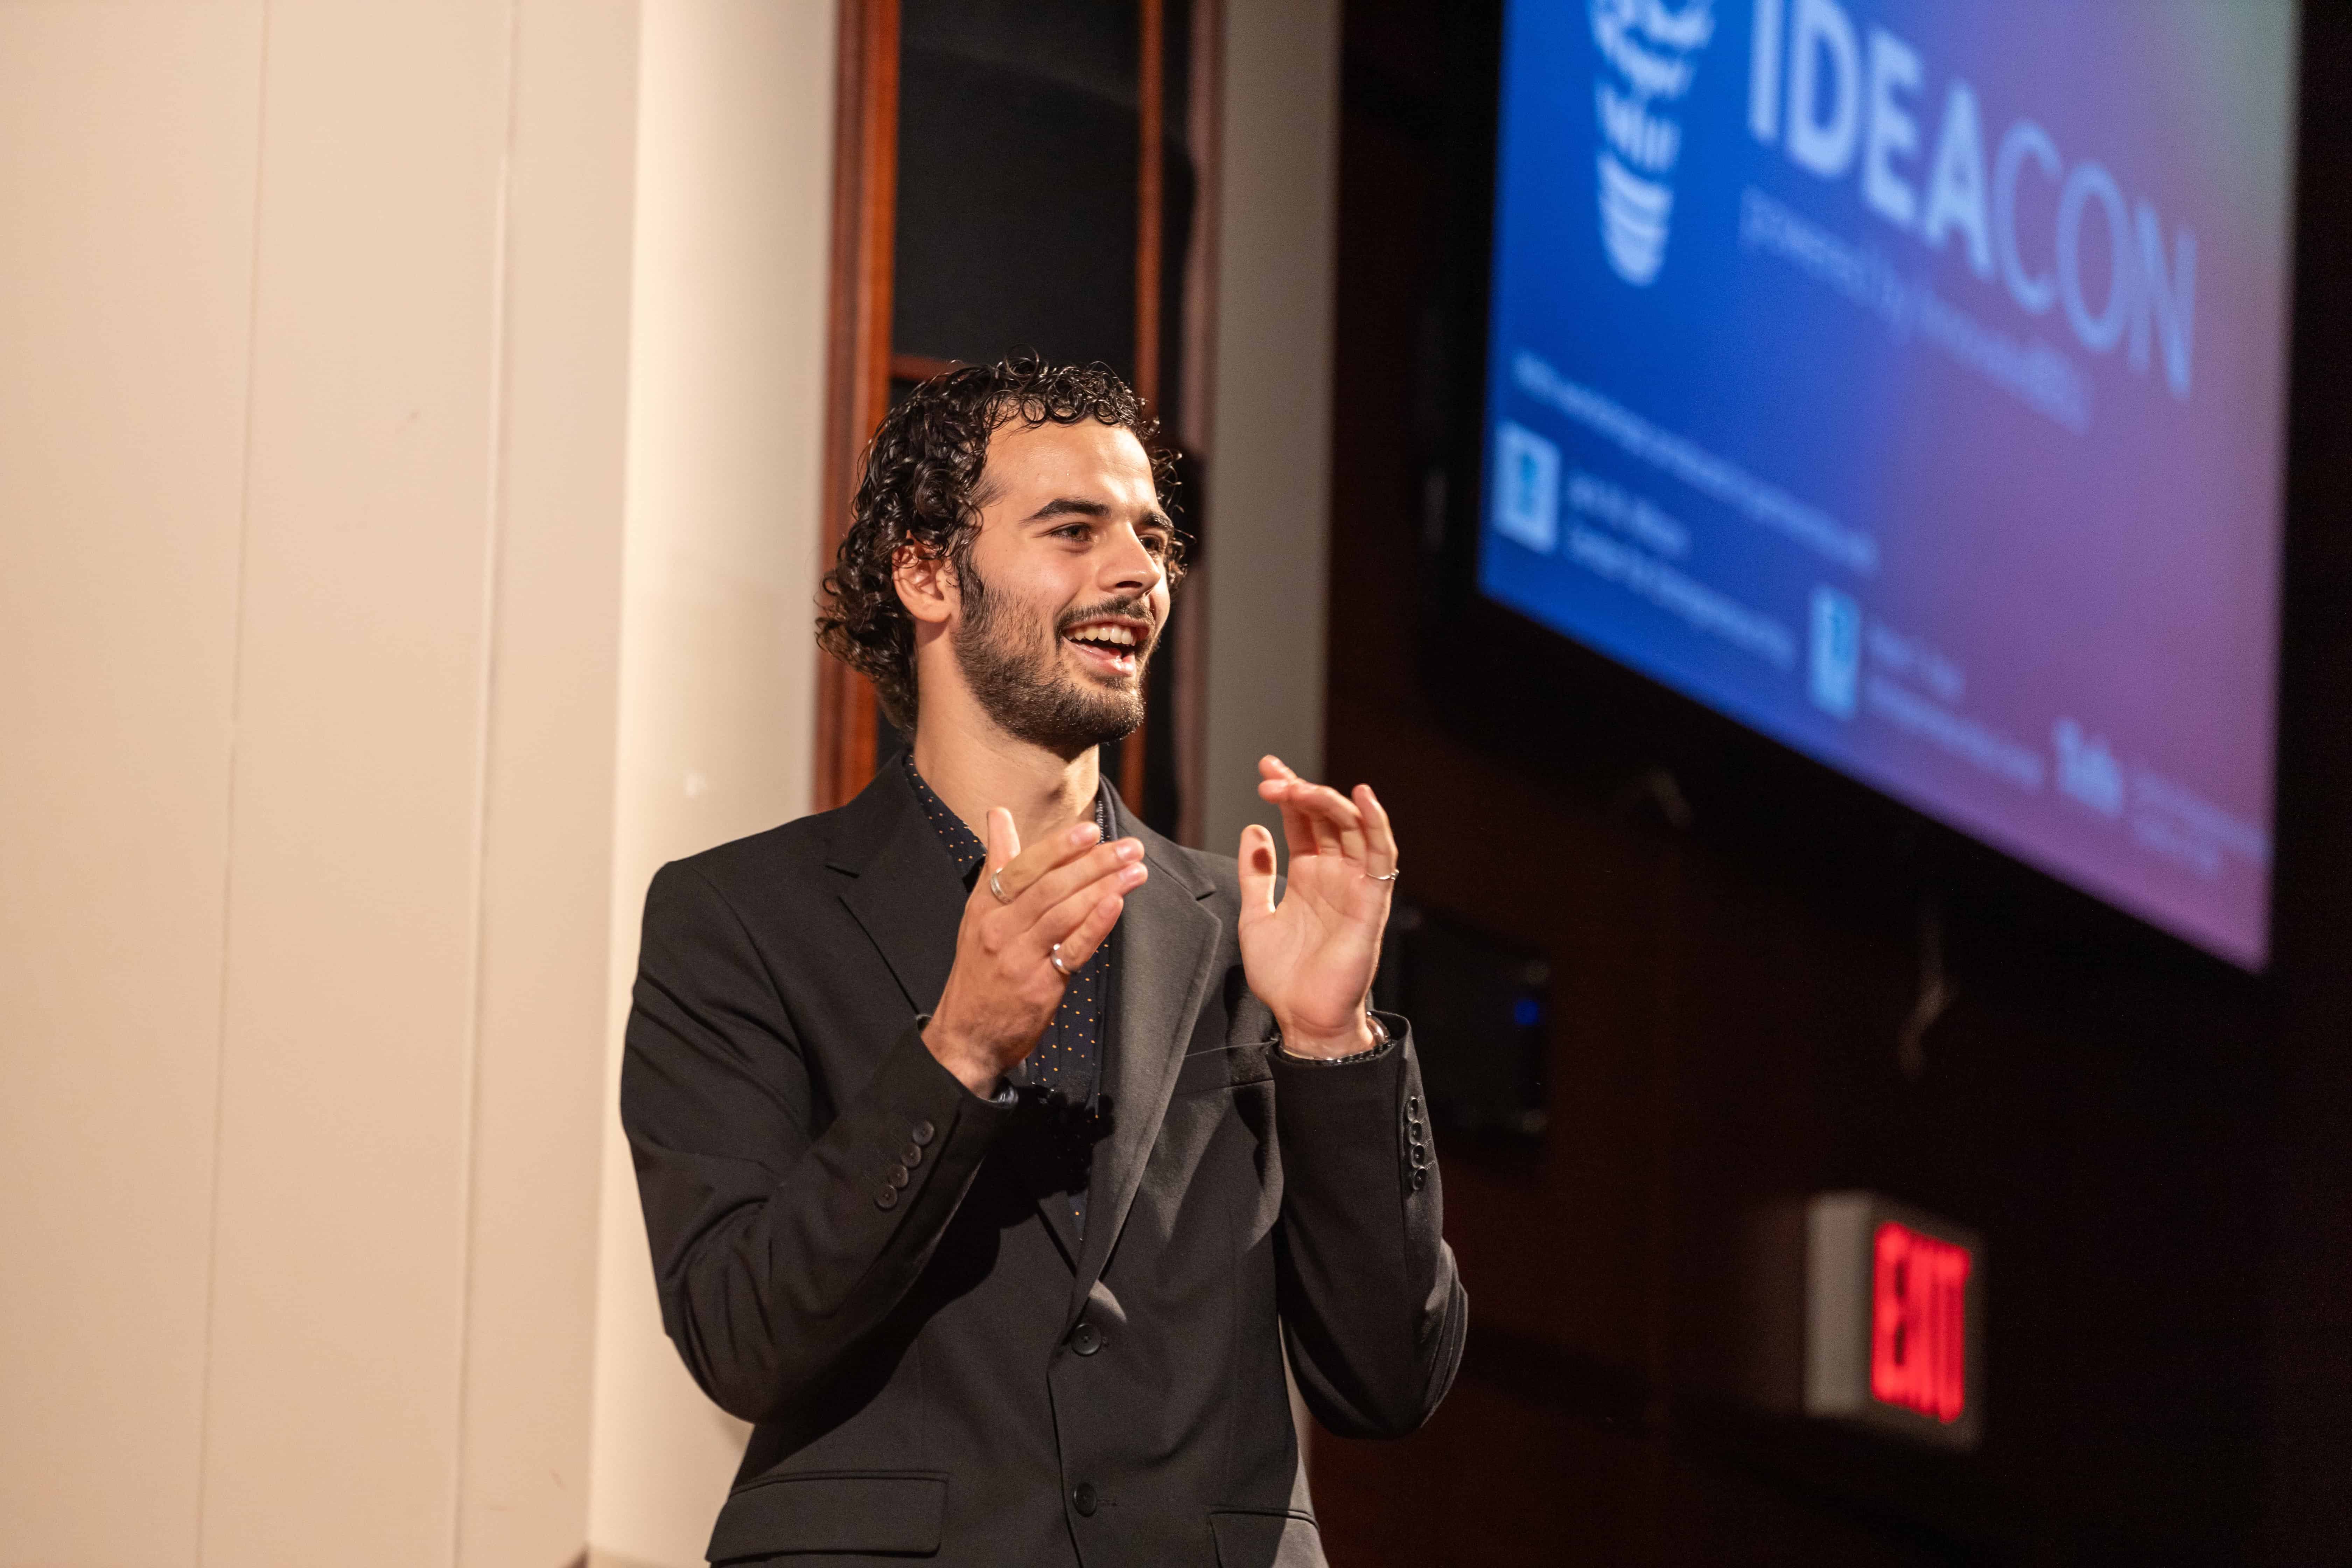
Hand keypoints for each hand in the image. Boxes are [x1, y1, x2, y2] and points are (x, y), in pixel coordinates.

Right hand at [924, 810, 1147, 1094]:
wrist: (966, 1035)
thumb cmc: (978, 970)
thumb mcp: (978, 913)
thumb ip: (997, 863)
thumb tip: (999, 815)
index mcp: (986, 907)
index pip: (1024, 867)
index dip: (1058, 847)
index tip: (1091, 830)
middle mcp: (1001, 928)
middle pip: (1051, 886)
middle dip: (1094, 863)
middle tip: (1130, 847)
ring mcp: (1020, 957)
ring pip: (1064, 912)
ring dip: (1104, 887)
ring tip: (1136, 870)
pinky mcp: (1040, 985)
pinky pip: (1072, 949)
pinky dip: (1095, 925)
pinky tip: (1116, 904)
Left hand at [1236, 755, 1398, 1057]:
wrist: (1303, 1018)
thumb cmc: (1284, 976)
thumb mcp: (1255, 916)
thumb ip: (1255, 875)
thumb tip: (1253, 830)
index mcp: (1309, 874)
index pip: (1302, 820)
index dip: (1287, 791)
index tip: (1266, 768)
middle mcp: (1334, 873)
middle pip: (1325, 816)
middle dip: (1300, 789)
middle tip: (1270, 777)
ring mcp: (1355, 884)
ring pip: (1351, 826)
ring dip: (1325, 800)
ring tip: (1296, 786)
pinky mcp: (1371, 901)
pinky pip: (1381, 856)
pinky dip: (1376, 823)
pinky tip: (1363, 797)